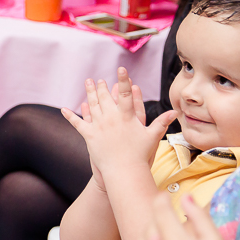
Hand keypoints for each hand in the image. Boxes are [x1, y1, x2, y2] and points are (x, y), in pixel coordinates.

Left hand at [61, 68, 177, 185]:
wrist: (124, 171)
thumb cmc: (140, 155)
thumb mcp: (152, 137)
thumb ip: (161, 122)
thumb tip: (175, 112)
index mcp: (126, 117)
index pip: (125, 94)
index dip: (123, 81)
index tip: (121, 69)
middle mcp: (111, 118)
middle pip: (105, 98)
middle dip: (102, 87)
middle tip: (100, 79)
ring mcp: (99, 126)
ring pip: (92, 105)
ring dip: (89, 93)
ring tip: (88, 83)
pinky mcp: (89, 135)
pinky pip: (78, 123)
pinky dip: (70, 116)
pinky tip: (64, 109)